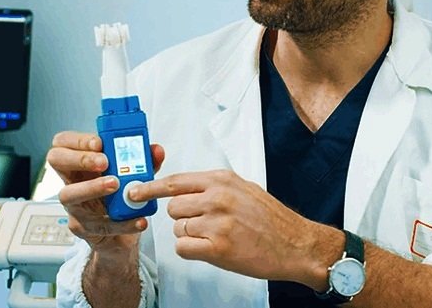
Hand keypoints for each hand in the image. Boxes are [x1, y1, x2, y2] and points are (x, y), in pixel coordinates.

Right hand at [46, 131, 164, 254]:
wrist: (122, 235)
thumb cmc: (120, 198)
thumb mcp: (135, 175)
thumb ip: (145, 161)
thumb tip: (156, 150)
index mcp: (81, 163)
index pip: (63, 142)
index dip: (77, 140)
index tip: (99, 142)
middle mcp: (72, 181)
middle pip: (56, 160)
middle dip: (79, 157)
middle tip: (104, 161)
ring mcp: (75, 205)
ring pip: (68, 195)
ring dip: (92, 187)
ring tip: (115, 185)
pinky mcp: (85, 229)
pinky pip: (99, 225)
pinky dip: (121, 223)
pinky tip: (138, 218)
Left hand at [128, 169, 338, 285]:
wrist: (296, 244)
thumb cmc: (271, 218)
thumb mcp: (243, 188)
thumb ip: (213, 187)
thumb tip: (183, 190)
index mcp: (221, 180)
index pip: (175, 181)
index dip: (150, 187)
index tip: (134, 191)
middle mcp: (217, 198)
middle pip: (173, 207)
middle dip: (182, 217)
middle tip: (202, 223)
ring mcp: (217, 223)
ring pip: (178, 228)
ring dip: (190, 235)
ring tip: (215, 236)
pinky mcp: (218, 248)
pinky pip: (184, 248)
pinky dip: (192, 250)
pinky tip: (211, 249)